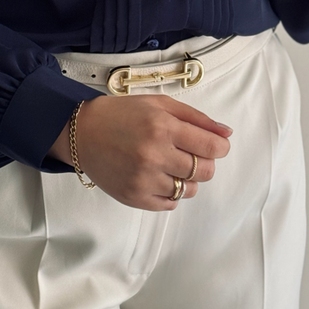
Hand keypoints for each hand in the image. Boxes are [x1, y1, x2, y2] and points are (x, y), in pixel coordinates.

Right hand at [48, 94, 232, 210]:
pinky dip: (170, 193)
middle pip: (205, 171)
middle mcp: (154, 154)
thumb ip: (196, 118)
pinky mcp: (134, 197)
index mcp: (163, 127)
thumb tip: (227, 133)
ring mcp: (144, 178)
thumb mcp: (159, 104)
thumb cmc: (121, 115)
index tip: (215, 145)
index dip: (220, 147)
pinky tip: (157, 176)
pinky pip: (170, 204)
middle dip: (204, 163)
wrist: (82, 133)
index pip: (212, 147)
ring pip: (189, 190)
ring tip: (169, 164)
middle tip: (188, 153)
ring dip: (187, 179)